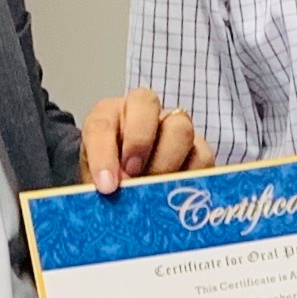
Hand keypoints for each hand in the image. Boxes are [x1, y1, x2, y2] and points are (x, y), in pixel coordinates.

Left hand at [79, 88, 213, 194]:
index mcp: (108, 115)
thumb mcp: (94, 181)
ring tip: (155, 189)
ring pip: (179, 127)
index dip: (103, 153)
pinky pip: (202, 156)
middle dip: (138, 142)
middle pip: (145, 104)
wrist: (130, 187)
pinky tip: (176, 193)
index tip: (106, 185)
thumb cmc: (110, 179)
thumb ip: (101, 183)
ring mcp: (173, 126)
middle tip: (132, 176)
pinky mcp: (198, 149)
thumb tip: (116, 193)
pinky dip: (189, 176)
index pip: (102, 123)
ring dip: (166, 160)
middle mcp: (141, 112)